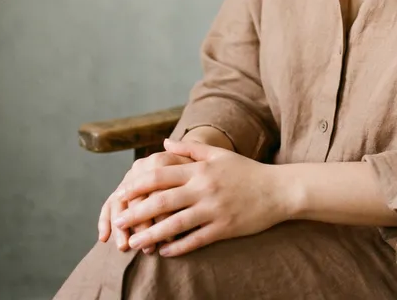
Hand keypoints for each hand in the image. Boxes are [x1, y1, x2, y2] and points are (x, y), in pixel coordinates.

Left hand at [113, 138, 288, 256]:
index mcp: (201, 170)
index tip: (122, 193)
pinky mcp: (224, 228)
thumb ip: (189, 149)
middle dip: (137, 212)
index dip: (139, 185)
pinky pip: (195, 240)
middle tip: (118, 221)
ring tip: (133, 243)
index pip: (162, 175)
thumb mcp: (219, 154)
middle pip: (162, 201)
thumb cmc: (247, 171)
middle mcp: (204, 188)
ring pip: (175, 224)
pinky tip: (164, 252)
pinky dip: (177, 247)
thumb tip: (163, 143)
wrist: (278, 190)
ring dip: (151, 234)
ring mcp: (213, 209)